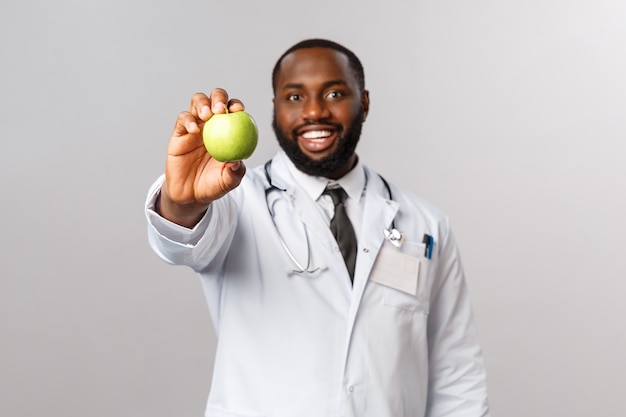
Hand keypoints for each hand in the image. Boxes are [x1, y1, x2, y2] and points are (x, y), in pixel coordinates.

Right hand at [157, 89, 246, 226]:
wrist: (190, 195)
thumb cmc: (213, 185)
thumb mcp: (229, 182)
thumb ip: (235, 172)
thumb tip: (238, 161)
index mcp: (228, 130)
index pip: (233, 111)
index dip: (236, 106)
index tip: (239, 110)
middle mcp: (211, 124)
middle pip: (215, 99)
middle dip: (219, 97)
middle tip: (221, 109)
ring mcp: (195, 126)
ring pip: (197, 103)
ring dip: (202, 103)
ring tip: (206, 115)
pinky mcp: (179, 133)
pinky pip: (182, 120)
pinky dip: (188, 120)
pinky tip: (194, 130)